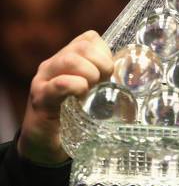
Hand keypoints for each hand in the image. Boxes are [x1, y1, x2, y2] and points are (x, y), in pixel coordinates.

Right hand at [17, 31, 113, 163]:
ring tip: (92, 89)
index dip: (104, 52)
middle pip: (82, 46)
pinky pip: (58, 84)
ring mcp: (44, 81)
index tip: (109, 72)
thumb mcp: (89, 94)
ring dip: (90, 72)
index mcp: (66, 60)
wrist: (44, 146)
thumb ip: (102, 81)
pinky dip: (75, 85)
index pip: (89, 39)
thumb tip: (130, 78)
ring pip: (69, 59)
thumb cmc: (71, 117)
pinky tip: (81, 93)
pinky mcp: (40, 100)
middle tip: (104, 82)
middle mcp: (53, 65)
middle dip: (101, 62)